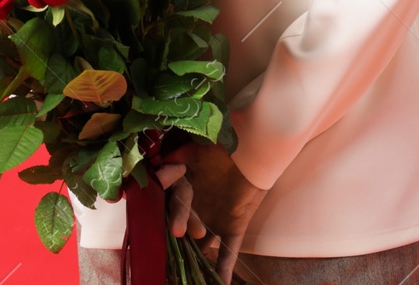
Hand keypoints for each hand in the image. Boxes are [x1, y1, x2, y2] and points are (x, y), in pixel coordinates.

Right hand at [157, 142, 268, 283]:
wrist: (259, 150)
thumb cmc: (227, 147)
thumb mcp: (198, 150)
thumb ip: (178, 159)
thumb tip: (159, 170)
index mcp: (184, 189)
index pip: (174, 202)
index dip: (174, 209)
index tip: (170, 209)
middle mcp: (196, 209)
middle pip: (185, 223)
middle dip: (185, 224)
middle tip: (189, 229)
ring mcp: (214, 220)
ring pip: (203, 243)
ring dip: (198, 254)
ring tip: (190, 272)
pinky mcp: (234, 227)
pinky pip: (228, 252)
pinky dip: (223, 270)